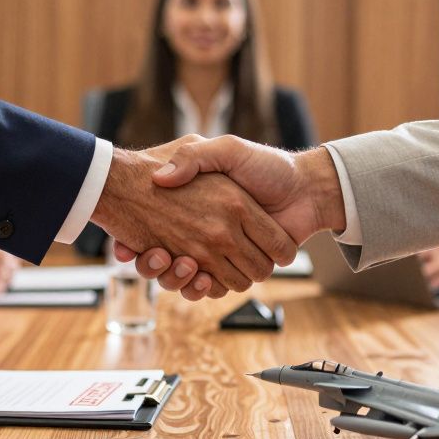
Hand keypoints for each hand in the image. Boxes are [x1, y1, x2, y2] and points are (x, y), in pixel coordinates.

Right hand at [0, 238, 19, 293]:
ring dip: (0, 278)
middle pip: (14, 266)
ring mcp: (0, 274)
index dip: (9, 258)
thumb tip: (9, 250)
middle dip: (6, 269)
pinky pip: (0, 288)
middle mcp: (2, 259)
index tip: (6, 260)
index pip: (14, 254)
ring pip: (8, 278)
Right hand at [89, 145, 296, 296]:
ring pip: (187, 278)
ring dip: (176, 277)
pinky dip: (200, 288)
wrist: (306, 189)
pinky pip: (212, 288)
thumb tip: (161, 178)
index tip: (131, 242)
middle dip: (159, 264)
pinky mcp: (238, 268)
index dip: (143, 240)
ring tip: (173, 260)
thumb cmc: (268, 166)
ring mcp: (222, 252)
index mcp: (198, 207)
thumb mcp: (227, 150)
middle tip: (154, 253)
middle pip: (168, 260)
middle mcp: (208, 232)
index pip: (157, 230)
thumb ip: (195, 157)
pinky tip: (198, 276)